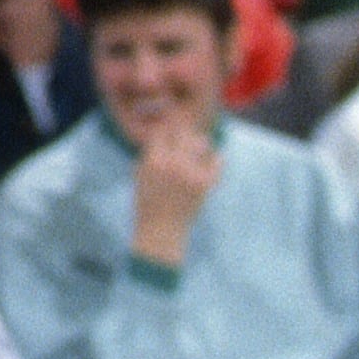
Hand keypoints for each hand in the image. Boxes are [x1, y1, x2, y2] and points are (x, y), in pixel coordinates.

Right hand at [132, 127, 221, 265]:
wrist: (162, 229)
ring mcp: (192, 173)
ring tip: (196, 151)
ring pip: (203, 142)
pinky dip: (214, 158)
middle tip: (184, 141)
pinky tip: (208, 162)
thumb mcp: (140, 173)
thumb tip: (165, 128)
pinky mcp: (207, 183)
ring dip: (199, 144)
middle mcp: (174, 164)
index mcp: (154, 161)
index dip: (165, 131)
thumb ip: (151, 150)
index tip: (168, 135)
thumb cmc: (148, 200)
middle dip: (183, 134)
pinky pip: (218, 159)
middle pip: (184, 132)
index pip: (163, 130)